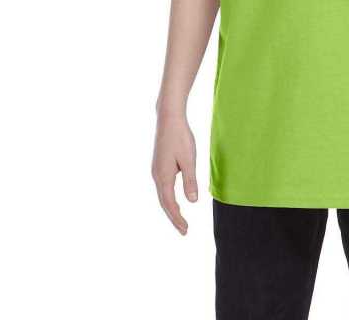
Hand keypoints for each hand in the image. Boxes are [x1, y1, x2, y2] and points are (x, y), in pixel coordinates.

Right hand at [151, 113, 198, 234]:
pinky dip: (169, 196)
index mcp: (163, 176)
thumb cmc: (180, 137)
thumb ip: (190, 180)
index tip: (185, 230)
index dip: (177, 219)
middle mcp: (157, 175)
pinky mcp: (159, 164)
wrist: (168, 118)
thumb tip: (192, 202)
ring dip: (171, 207)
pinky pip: (163, 186)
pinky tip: (175, 197)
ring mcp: (156, 170)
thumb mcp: (189, 159)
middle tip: (184, 230)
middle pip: (164, 202)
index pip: (170, 204)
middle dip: (174, 217)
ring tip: (180, 218)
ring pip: (163, 194)